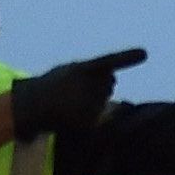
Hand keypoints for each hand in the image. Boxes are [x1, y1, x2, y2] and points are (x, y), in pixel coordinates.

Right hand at [11, 49, 147, 139]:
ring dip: (94, 99)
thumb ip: (92, 71)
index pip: (108, 61)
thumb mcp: (68, 70)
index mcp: (80, 69)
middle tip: (76, 90)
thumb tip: (113, 78)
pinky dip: (91, 114)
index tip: (145, 53)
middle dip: (100, 85)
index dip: (127, 58)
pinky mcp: (88, 120)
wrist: (29, 106)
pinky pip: (99, 114)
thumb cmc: (51, 85)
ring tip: (72, 101)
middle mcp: (85, 85)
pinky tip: (73, 113)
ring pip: (104, 97)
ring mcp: (87, 104)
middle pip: (109, 82)